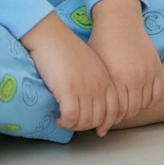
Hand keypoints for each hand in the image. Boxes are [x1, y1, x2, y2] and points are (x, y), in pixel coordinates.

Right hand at [20, 12, 118, 135]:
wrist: (49, 35)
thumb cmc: (65, 47)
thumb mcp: (89, 63)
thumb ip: (96, 81)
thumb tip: (93, 104)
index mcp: (106, 78)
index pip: (114, 110)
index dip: (106, 123)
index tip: (98, 130)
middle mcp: (98, 85)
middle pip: (99, 119)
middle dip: (87, 126)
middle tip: (74, 124)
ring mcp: (84, 88)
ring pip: (84, 121)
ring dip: (74, 126)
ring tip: (64, 121)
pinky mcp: (68, 90)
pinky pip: (70, 117)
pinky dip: (64, 122)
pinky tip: (58, 119)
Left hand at [88, 0, 163, 129]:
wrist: (119, 19)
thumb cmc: (102, 41)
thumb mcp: (96, 65)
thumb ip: (98, 88)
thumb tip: (92, 109)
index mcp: (117, 78)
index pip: (116, 110)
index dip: (110, 117)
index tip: (106, 118)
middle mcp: (134, 78)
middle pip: (131, 110)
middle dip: (122, 115)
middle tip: (116, 116)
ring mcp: (148, 73)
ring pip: (144, 104)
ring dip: (136, 108)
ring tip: (126, 108)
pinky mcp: (157, 68)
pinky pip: (158, 94)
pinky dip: (150, 100)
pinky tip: (141, 99)